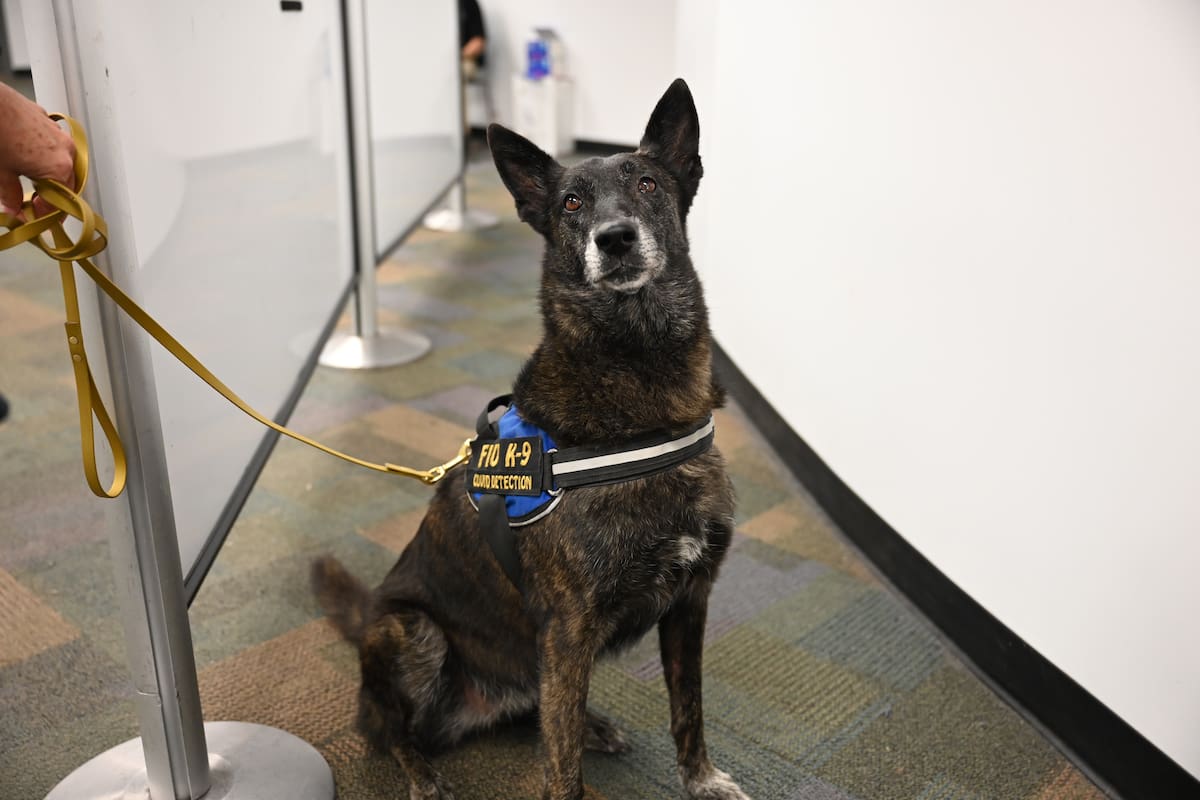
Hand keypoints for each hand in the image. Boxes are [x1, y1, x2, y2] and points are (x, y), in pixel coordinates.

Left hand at [0, 82, 75, 220]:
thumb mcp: (1, 173)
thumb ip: (10, 196)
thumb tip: (13, 209)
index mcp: (59, 167)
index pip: (60, 202)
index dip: (46, 216)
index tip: (37, 221)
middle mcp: (65, 150)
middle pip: (66, 183)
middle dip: (51, 197)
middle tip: (34, 206)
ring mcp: (58, 133)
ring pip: (61, 163)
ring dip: (49, 175)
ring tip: (30, 181)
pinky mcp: (47, 120)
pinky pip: (52, 145)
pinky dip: (43, 155)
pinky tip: (25, 156)